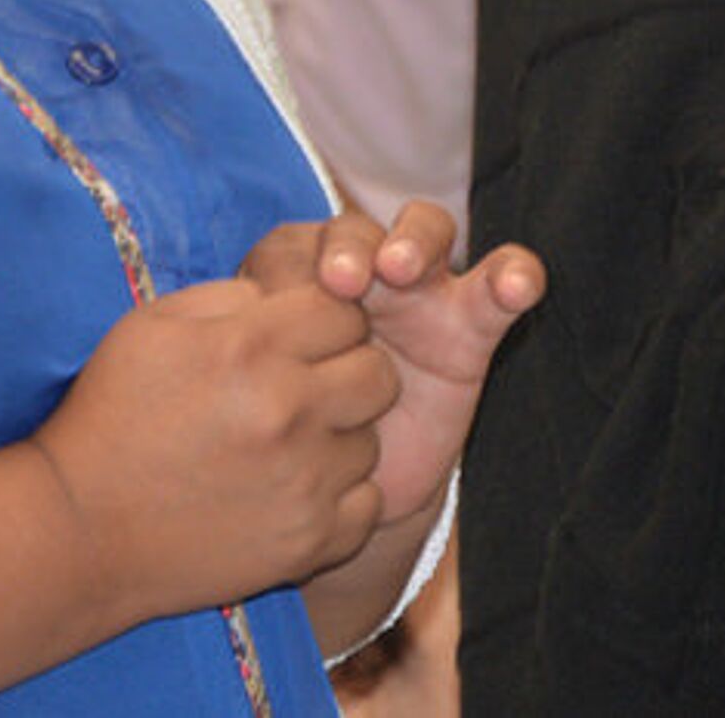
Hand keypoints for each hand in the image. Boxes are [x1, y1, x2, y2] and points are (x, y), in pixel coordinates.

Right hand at [31, 275, 396, 626]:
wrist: (74, 534)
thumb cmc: (111, 416)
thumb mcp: (156, 324)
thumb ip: (235, 293)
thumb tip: (291, 293)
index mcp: (253, 346)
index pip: (347, 311)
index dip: (325, 323)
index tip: (296, 343)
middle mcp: (288, 410)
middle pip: (379, 372)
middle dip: (348, 374)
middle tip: (306, 392)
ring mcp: (302, 480)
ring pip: (372, 440)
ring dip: (340, 440)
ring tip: (288, 447)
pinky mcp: (305, 542)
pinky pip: (369, 505)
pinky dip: (341, 500)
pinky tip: (297, 491)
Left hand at [246, 206, 543, 524]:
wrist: (351, 494)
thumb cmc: (285, 440)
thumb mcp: (256, 404)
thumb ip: (241, 370)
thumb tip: (206, 350)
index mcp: (296, 287)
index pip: (295, 248)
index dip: (292, 265)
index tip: (285, 297)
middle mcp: (360, 278)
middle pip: (360, 230)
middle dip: (353, 245)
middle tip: (344, 280)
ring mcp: (419, 294)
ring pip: (426, 232)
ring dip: (415, 239)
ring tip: (403, 268)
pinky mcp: (470, 323)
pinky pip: (497, 287)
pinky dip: (513, 275)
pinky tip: (518, 282)